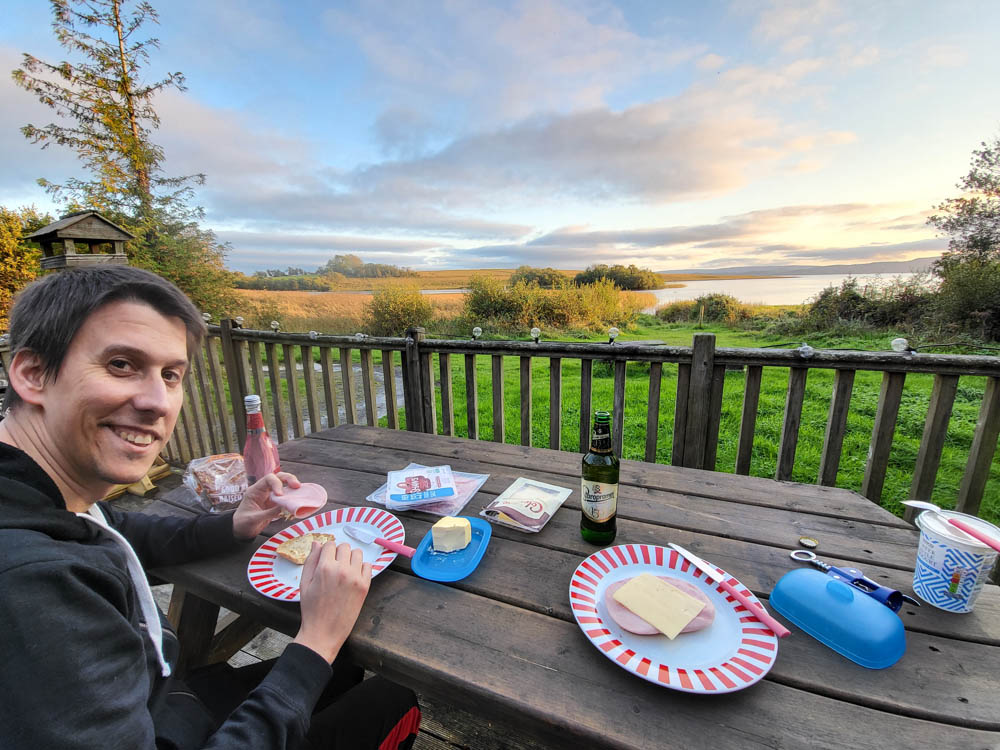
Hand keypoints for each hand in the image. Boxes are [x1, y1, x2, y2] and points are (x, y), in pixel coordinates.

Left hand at [232, 471, 300, 539]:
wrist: (241, 531)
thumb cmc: (243, 523)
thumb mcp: (254, 519)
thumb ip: (269, 513)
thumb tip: (284, 507)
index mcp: (255, 491)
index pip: (268, 479)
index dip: (277, 484)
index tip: (280, 495)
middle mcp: (264, 491)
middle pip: (278, 477)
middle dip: (289, 479)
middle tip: (297, 486)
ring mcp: (271, 497)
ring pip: (284, 486)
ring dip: (293, 488)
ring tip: (300, 493)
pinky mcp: (276, 504)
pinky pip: (286, 498)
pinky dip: (293, 499)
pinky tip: (298, 503)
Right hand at [294, 542, 371, 662]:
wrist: (323, 632)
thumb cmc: (311, 609)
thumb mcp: (304, 583)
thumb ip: (311, 560)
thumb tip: (317, 543)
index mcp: (324, 568)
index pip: (330, 544)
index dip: (327, 551)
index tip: (326, 559)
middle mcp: (341, 570)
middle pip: (344, 547)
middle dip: (338, 553)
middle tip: (334, 566)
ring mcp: (355, 578)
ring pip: (357, 554)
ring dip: (351, 558)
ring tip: (344, 570)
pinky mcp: (364, 586)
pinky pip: (368, 566)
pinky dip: (361, 568)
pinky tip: (353, 577)